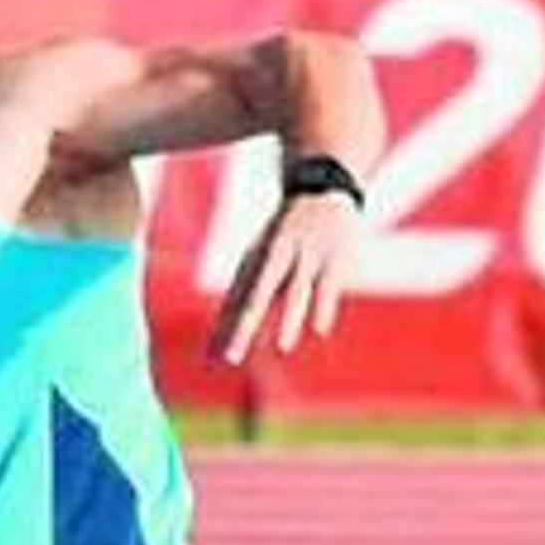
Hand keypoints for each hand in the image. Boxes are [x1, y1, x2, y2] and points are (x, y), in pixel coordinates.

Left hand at [207, 193, 359, 365]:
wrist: (323, 185)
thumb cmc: (286, 230)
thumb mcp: (262, 251)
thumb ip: (246, 288)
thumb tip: (223, 326)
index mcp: (255, 258)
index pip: (234, 298)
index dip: (222, 327)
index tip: (209, 359)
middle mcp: (275, 258)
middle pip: (257, 298)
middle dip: (244, 328)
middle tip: (232, 359)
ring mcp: (306, 257)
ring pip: (296, 293)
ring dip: (289, 320)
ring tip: (282, 348)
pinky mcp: (335, 260)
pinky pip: (327, 288)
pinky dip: (323, 308)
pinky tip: (319, 331)